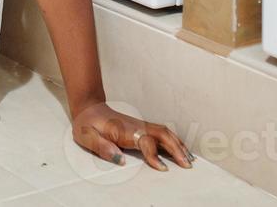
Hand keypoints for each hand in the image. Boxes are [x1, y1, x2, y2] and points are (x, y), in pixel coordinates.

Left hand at [71, 102, 191, 171]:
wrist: (89, 107)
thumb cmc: (87, 124)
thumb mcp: (87, 137)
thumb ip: (102, 147)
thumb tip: (120, 159)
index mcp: (123, 130)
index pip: (145, 141)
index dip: (154, 155)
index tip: (162, 168)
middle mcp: (135, 126)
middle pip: (161, 134)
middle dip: (176, 149)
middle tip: (187, 164)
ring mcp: (140, 125)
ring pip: (165, 132)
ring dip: (178, 144)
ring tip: (189, 159)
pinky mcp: (141, 126)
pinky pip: (162, 132)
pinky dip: (174, 140)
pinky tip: (180, 148)